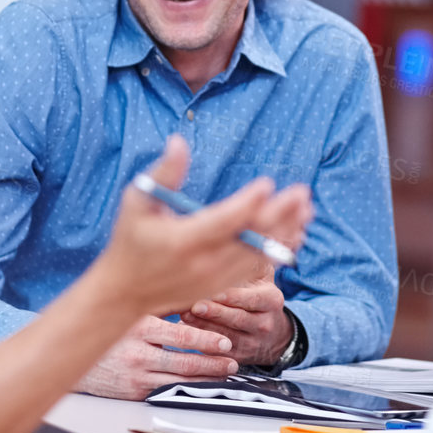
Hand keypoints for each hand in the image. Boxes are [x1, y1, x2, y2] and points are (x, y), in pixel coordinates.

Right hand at [75, 315, 241, 399]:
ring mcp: (134, 376)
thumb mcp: (135, 310)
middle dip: (213, 364)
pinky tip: (200, 386)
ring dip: (205, 379)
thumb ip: (165, 306)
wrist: (74, 354)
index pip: (181, 336)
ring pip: (178, 381)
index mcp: (139, 327)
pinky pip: (164, 392)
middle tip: (232, 362)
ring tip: (224, 375)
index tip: (225, 342)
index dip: (206, 341)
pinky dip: (185, 389)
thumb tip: (200, 298)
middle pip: (184, 363)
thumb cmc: (111, 327)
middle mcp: (137, 353)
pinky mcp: (132, 392)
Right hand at [100, 136, 312, 318]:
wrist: (126, 292)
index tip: (267, 183)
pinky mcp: (222, 286)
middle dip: (280, 215)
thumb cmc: (131, 240)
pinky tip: (295, 231)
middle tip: (302, 193)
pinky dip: (278, 249)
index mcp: (183, 241)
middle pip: (251, 239)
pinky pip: (258, 267)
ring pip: (260, 254)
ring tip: (307, 209)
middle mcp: (203, 264)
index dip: (249, 204)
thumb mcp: (139, 202)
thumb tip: (179, 140)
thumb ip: (165, 173)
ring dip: (286, 230)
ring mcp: (215, 278)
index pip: (224, 222)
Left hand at [178, 258, 291, 365]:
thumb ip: (252, 260)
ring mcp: (253, 343)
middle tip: (193, 304)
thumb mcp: (264, 276)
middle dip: (214, 311)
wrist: (274, 334)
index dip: (231, 295)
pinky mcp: (240, 357)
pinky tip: (187, 330)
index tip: (211, 289)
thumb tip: (237, 240)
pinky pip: (219, 351)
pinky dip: (203, 341)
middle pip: (237, 318)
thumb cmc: (260, 295)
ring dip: (203, 326)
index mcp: (271, 300)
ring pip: (226, 336)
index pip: (251, 298)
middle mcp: (265, 323)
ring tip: (184, 314)